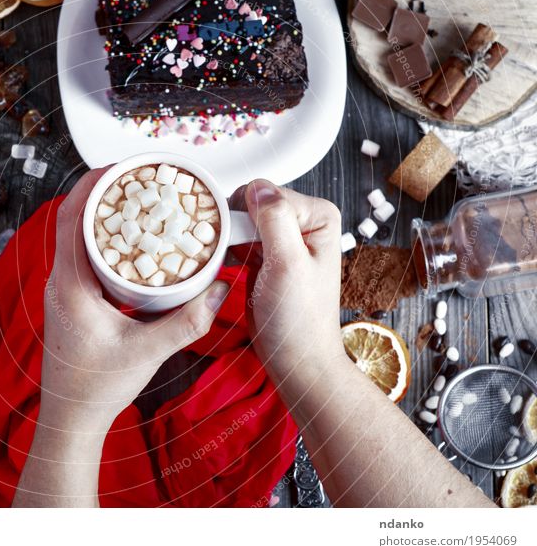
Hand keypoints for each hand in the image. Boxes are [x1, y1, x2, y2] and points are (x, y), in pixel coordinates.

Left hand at [39, 168, 228, 435]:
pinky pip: (83, 256)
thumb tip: (221, 292)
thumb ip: (186, 322)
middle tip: (137, 178)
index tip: (120, 166)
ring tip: (136, 202)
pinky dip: (103, 240)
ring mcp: (64, 291)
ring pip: (76, 237)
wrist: (71, 417)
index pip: (70, 218)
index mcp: (70, 285)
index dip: (92, 185)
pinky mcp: (73, 300)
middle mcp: (61, 282)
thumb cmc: (96, 388)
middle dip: (102, 193)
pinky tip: (130, 244)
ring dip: (101, 215)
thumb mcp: (147, 353)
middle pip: (73, 220)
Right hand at [236, 180, 344, 377]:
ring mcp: (284, 240)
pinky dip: (228, 248)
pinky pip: (240, 239)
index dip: (247, 214)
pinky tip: (226, 263)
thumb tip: (258, 187)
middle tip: (231, 253)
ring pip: (243, 220)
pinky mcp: (267, 257)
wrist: (295, 357)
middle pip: (253, 203)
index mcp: (318, 216)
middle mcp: (304, 224)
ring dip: (229, 237)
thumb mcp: (288, 264)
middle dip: (237, 225)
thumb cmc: (299, 320)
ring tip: (228, 259)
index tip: (239, 241)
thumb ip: (275, 220)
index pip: (267, 191)